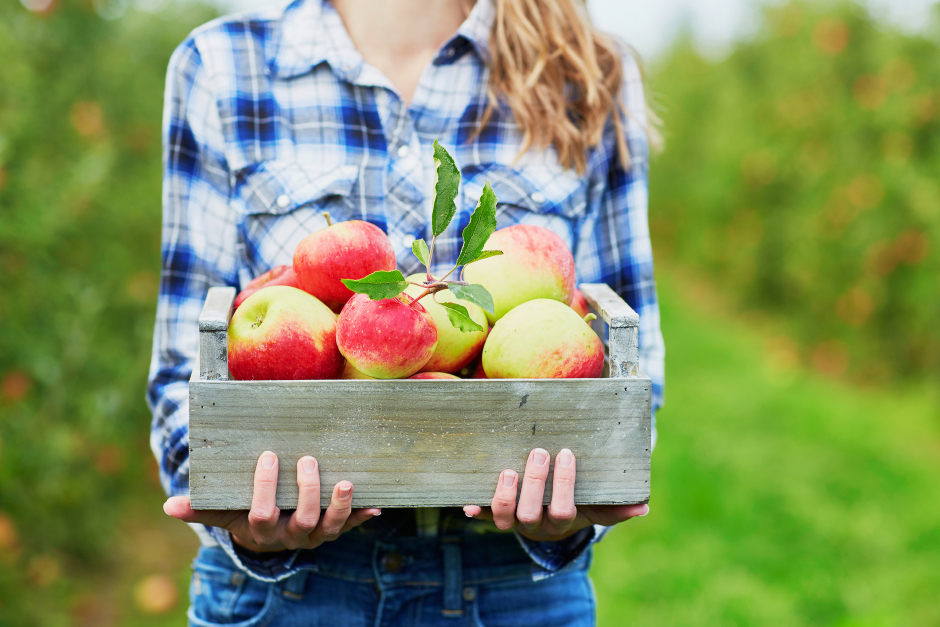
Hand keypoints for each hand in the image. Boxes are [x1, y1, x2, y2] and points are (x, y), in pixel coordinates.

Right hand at [163, 451, 379, 551]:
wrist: (270, 536)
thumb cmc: (244, 512)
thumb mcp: (224, 511)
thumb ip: (201, 507)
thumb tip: (169, 505)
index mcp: (262, 530)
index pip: (262, 513)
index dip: (265, 488)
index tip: (268, 457)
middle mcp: (290, 537)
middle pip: (301, 520)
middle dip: (307, 492)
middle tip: (308, 461)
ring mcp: (315, 535)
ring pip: (330, 527)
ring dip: (340, 506)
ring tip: (345, 482)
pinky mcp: (335, 529)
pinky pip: (351, 525)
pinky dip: (362, 516)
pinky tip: (376, 504)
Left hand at [463, 448, 648, 541]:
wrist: (546, 517)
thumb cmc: (575, 503)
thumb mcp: (595, 505)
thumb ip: (617, 507)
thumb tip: (643, 506)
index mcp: (560, 521)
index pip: (564, 510)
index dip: (563, 485)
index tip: (566, 454)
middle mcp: (534, 524)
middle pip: (531, 513)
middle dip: (535, 484)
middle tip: (538, 453)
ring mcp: (511, 519)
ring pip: (503, 517)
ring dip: (503, 496)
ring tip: (507, 471)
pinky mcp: (492, 512)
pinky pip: (481, 513)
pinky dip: (474, 509)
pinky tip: (467, 502)